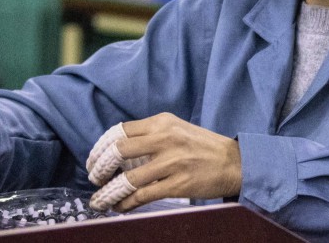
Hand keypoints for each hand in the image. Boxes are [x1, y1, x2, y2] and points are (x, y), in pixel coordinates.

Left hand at [86, 113, 241, 211]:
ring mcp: (172, 162)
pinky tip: (120, 206)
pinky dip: (126, 203)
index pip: (120, 131)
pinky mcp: (178, 184)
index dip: (101, 147)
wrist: (235, 162)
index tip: (94, 159)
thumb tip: (117, 152)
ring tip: (101, 199)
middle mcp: (165, 139)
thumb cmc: (203, 147)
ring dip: (109, 191)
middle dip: (100, 167)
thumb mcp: (177, 130)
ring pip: (128, 178)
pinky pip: (142, 196)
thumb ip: (150, 136)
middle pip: (118, 151)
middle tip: (95, 178)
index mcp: (163, 122)